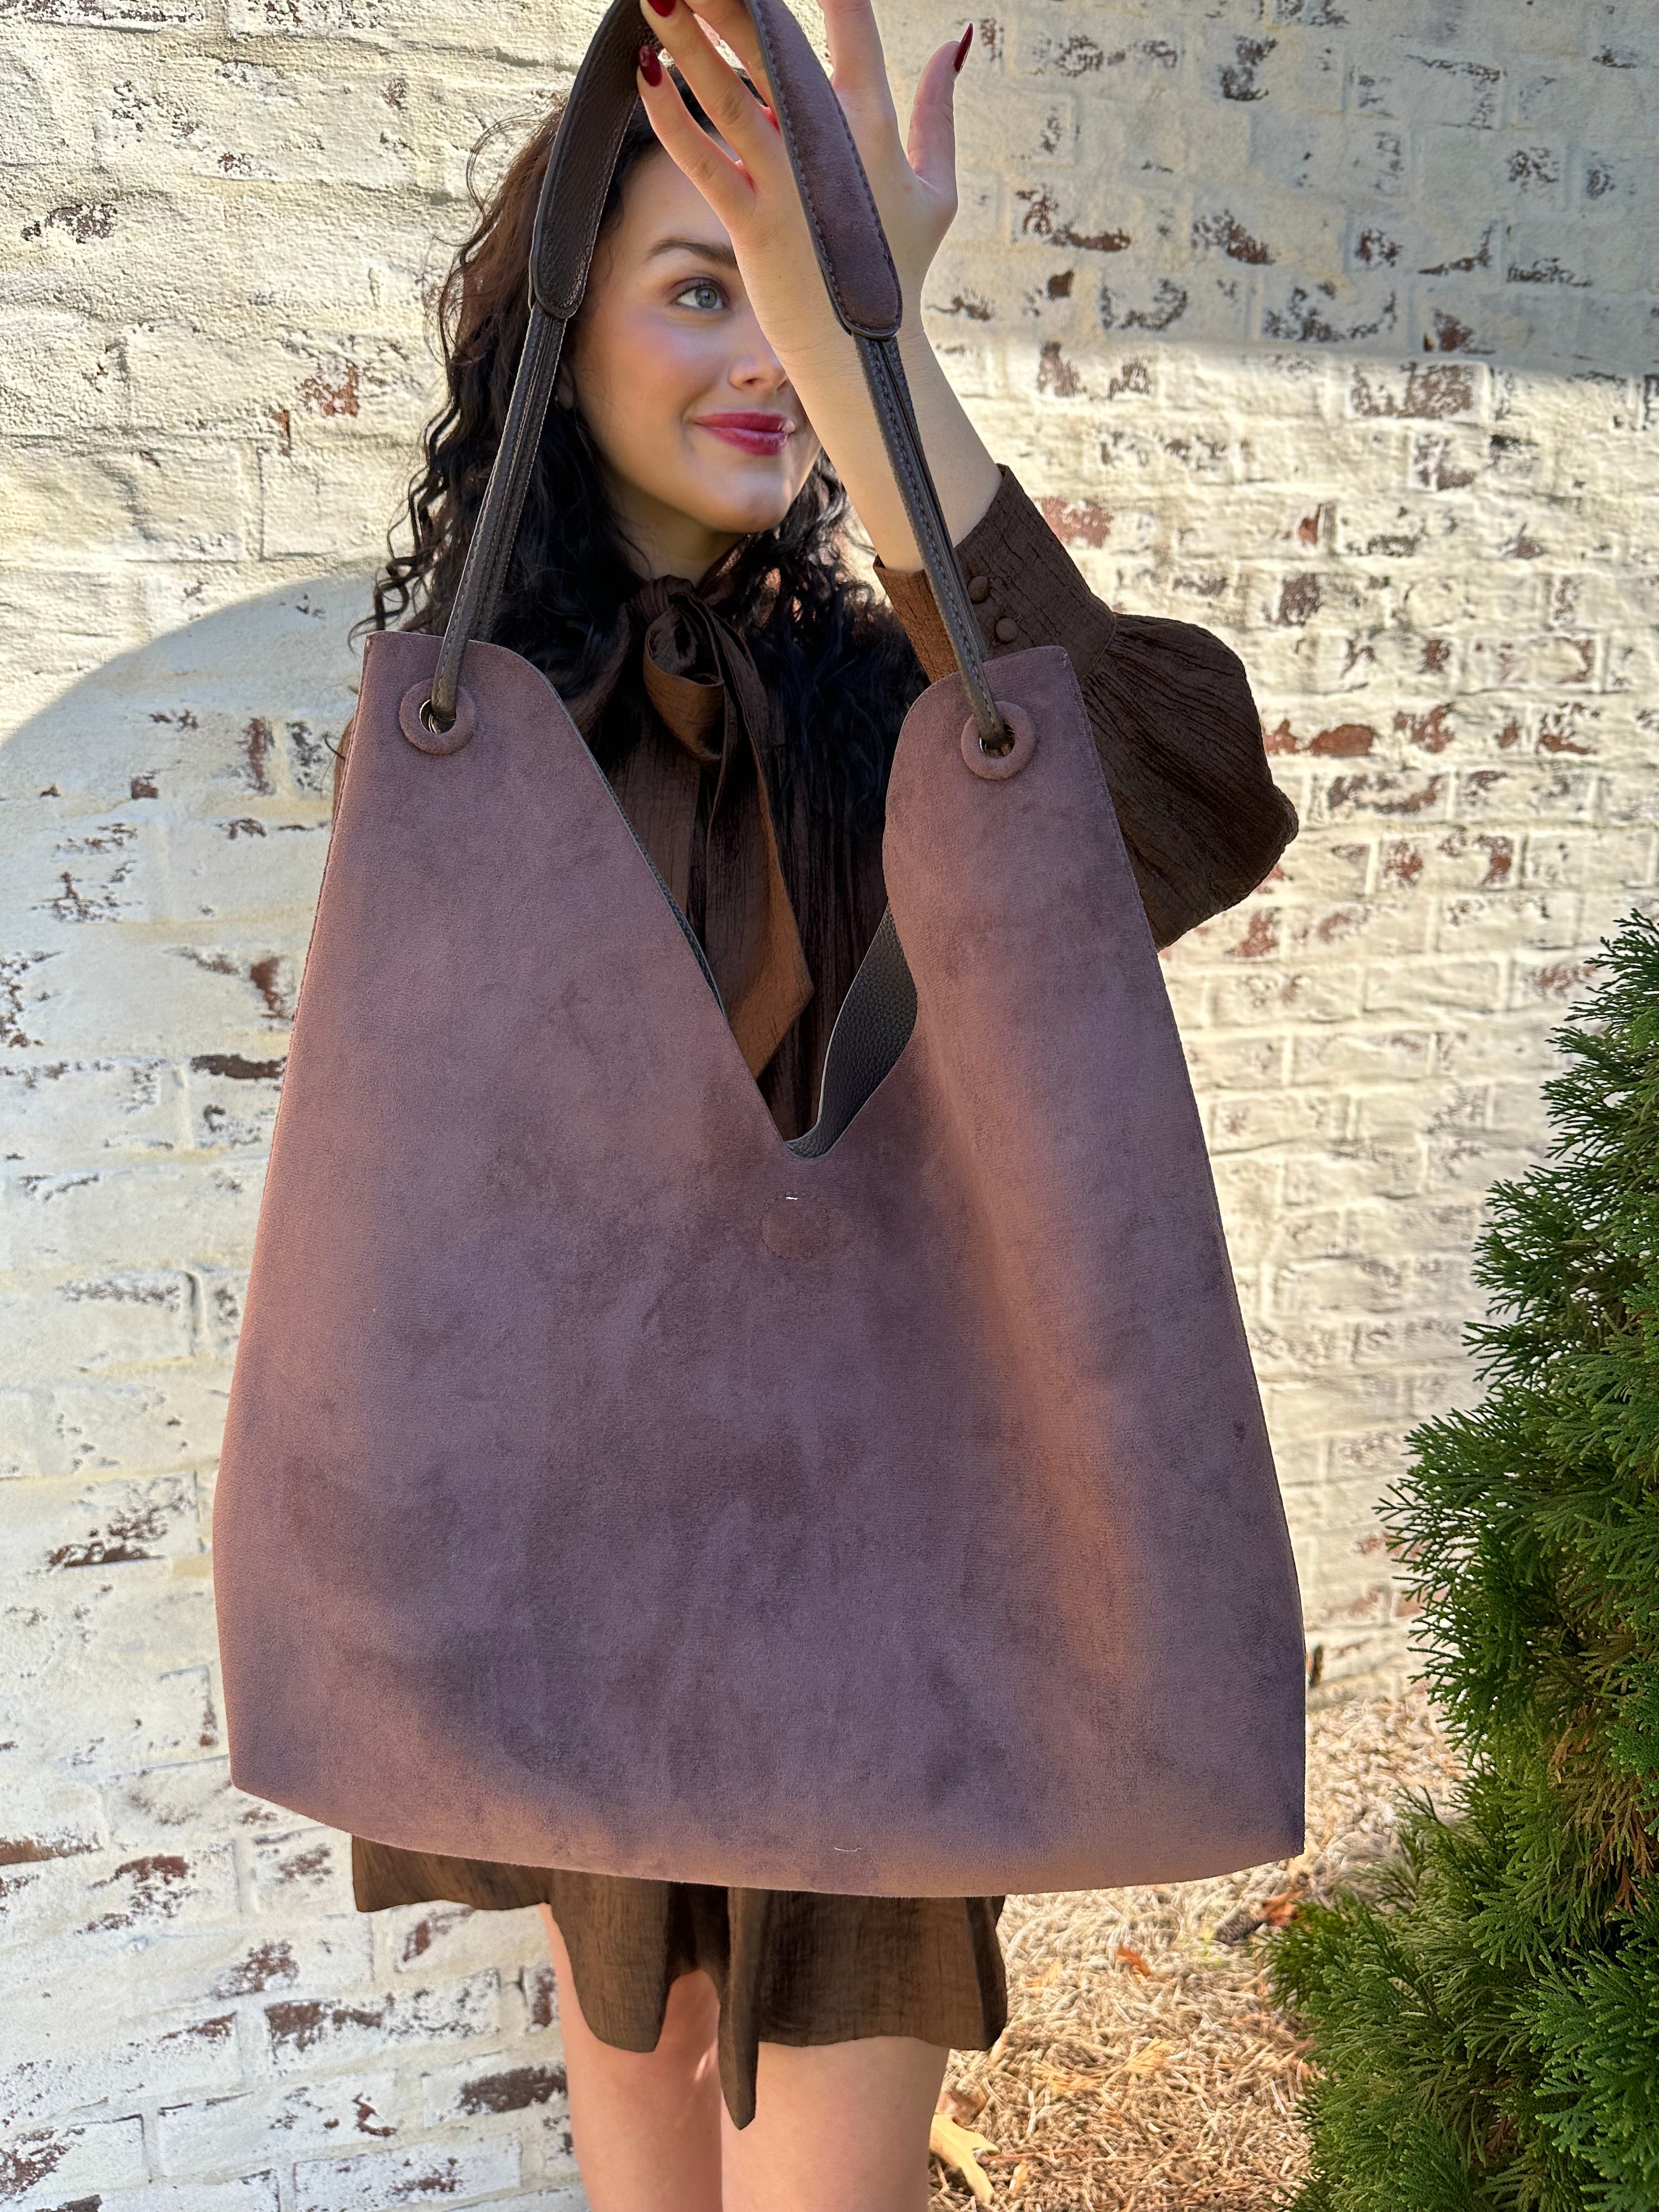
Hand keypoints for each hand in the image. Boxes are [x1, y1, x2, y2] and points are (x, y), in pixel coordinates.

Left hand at [638, 0, 966, 349]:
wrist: (870, 356)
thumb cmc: (898, 271)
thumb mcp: (936, 189)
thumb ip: (940, 112)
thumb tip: (956, 43)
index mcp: (873, 124)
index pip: (852, 25)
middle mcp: (828, 143)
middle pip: (773, 46)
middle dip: (733, 1)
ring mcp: (787, 184)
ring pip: (729, 94)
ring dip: (688, 38)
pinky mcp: (752, 224)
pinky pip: (704, 161)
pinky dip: (671, 117)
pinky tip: (646, 73)